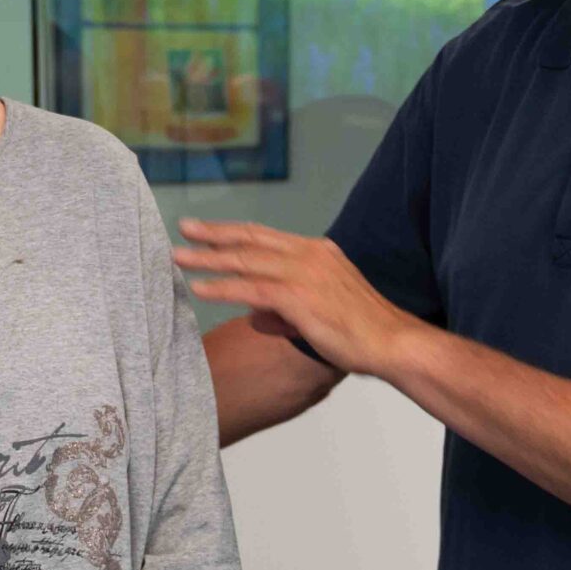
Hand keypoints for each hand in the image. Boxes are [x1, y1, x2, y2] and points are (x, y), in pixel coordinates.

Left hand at [173, 220, 420, 377]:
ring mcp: (304, 273)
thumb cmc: (363, 331)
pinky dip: (222, 288)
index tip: (208, 229)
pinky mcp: (299, 296)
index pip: (267, 236)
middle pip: (251, 239)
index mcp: (318, 252)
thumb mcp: (322, 310)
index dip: (235, 232)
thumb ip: (286, 309)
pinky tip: (199, 289)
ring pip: (245, 260)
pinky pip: (250, 289)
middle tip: (184, 227)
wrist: (392, 341)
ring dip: (208, 259)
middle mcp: (309, 254)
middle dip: (214, 233)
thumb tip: (255, 315)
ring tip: (178, 257)